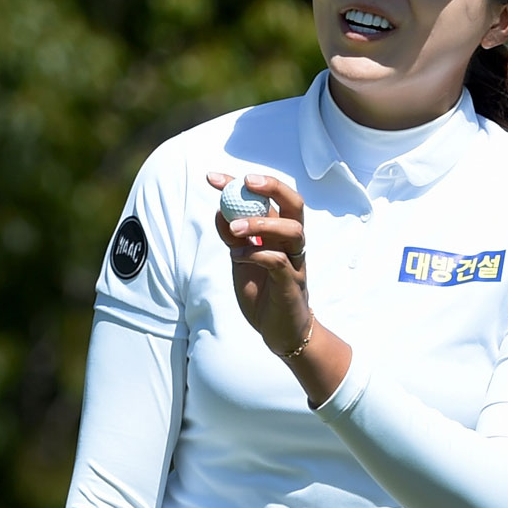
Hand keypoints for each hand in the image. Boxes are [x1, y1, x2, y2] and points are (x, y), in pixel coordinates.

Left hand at [208, 172, 310, 354]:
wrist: (279, 330)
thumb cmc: (262, 291)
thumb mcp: (242, 259)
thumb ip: (234, 237)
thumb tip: (219, 210)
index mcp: (280, 233)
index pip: (268, 198)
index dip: (240, 184)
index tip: (212, 177)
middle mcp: (292, 243)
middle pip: (294, 203)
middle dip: (272, 187)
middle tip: (245, 181)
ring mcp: (295, 262)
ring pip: (292, 230)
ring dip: (262, 223)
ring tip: (234, 229)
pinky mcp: (292, 284)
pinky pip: (280, 262)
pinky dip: (257, 254)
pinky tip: (237, 257)